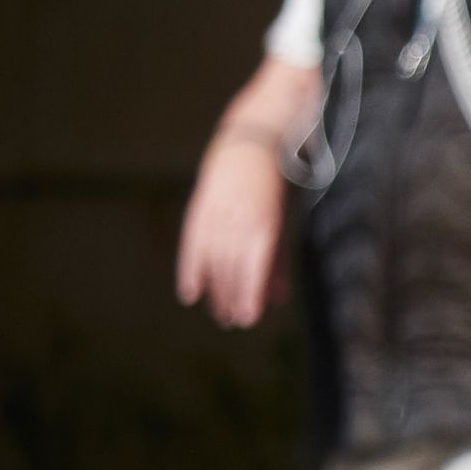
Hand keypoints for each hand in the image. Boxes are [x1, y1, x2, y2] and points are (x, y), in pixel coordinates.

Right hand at [175, 137, 288, 328]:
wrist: (249, 147)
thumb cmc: (271, 192)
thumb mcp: (281, 225)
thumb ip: (278, 261)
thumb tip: (279, 299)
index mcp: (265, 223)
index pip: (253, 266)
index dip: (249, 294)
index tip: (247, 318)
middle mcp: (238, 219)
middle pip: (231, 268)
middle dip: (231, 297)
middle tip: (231, 322)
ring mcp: (217, 214)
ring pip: (212, 260)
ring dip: (215, 289)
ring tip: (218, 312)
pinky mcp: (200, 210)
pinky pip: (192, 245)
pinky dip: (190, 270)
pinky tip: (189, 293)